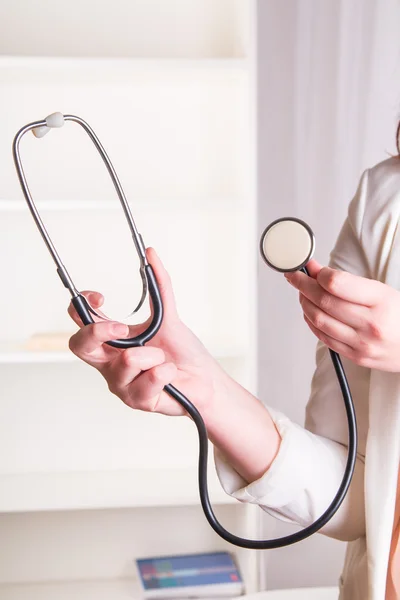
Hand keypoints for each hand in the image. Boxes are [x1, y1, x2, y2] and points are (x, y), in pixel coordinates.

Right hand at [68, 248, 227, 416]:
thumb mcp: (169, 315)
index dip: (81, 305)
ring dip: (156, 356)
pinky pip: (151, 376)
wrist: (205, 380)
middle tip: (124, 328)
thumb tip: (152, 253)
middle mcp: (109, 362)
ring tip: (164, 361)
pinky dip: (168, 371)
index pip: (80, 320)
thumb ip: (160, 285)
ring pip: (129, 359)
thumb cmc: (183, 352)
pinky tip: (171, 376)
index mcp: (111, 341)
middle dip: (100, 332)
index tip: (101, 296)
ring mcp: (120, 383)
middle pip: (79, 345)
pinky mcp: (136, 400)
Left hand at [285, 260, 399, 370]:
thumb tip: (315, 270)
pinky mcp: (355, 356)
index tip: (311, 268)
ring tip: (303, 293)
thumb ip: (348, 281)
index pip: (336, 283)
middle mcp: (371, 323)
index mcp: (381, 300)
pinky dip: (311, 321)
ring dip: (304, 303)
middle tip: (295, 276)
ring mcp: (362, 343)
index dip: (318, 274)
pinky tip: (310, 311)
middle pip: (323, 301)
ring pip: (318, 319)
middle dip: (303, 285)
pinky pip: (323, 337)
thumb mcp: (382, 291)